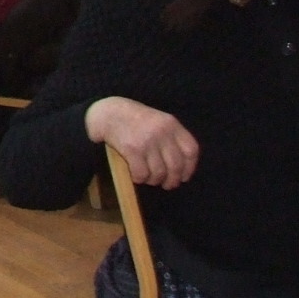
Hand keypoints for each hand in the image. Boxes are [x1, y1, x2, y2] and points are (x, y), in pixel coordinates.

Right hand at [85, 97, 199, 188]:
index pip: (191, 150)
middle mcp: (162, 132)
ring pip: (159, 173)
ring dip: (154, 180)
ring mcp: (147, 141)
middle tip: (166, 184)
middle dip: (172, 180)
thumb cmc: (134, 118)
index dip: (189, 168)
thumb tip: (181, 167)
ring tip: (149, 178)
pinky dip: (140, 179)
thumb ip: (171, 137)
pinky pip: (142, 174)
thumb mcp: (158, 121)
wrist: (108, 112)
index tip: (184, 176)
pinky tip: (136, 175)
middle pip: (176, 166)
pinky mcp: (132, 149)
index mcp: (171, 124)